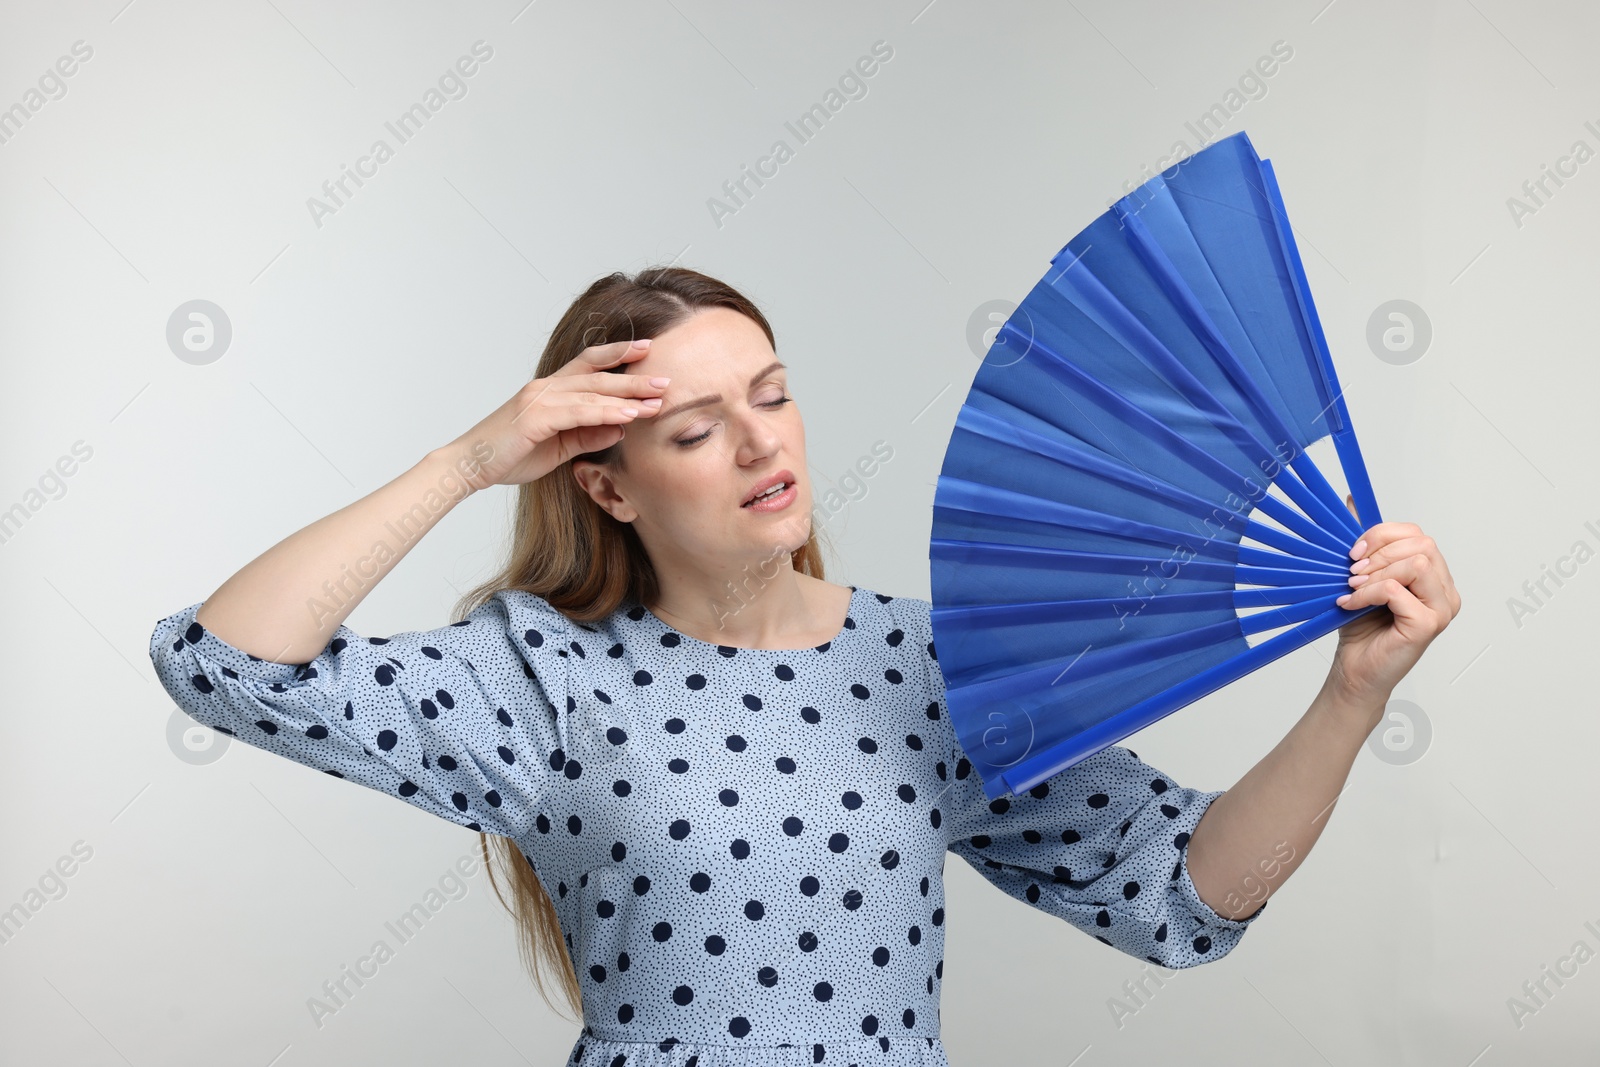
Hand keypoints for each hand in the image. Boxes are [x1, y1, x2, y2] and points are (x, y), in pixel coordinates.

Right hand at [443, 338, 669, 490]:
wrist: (469, 466)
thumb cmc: (510, 455)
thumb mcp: (559, 447)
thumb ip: (588, 434)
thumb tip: (621, 427)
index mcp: (550, 390)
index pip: (590, 364)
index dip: (618, 354)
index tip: (647, 350)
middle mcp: (546, 387)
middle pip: (598, 375)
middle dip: (635, 377)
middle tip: (666, 380)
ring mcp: (540, 399)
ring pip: (592, 391)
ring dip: (628, 396)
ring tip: (657, 400)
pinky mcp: (535, 416)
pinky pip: (578, 412)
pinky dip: (606, 413)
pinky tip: (628, 416)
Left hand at [1329, 493, 1461, 706]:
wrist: (1354, 671)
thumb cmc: (1360, 627)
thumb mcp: (1360, 577)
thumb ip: (1364, 543)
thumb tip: (1352, 500)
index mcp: (1433, 576)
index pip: (1418, 534)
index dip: (1382, 535)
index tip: (1353, 552)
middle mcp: (1445, 590)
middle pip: (1422, 544)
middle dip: (1380, 551)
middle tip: (1352, 572)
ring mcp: (1443, 608)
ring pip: (1417, 563)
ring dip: (1376, 573)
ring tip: (1353, 588)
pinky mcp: (1429, 624)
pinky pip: (1399, 590)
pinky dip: (1369, 593)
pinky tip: (1351, 604)